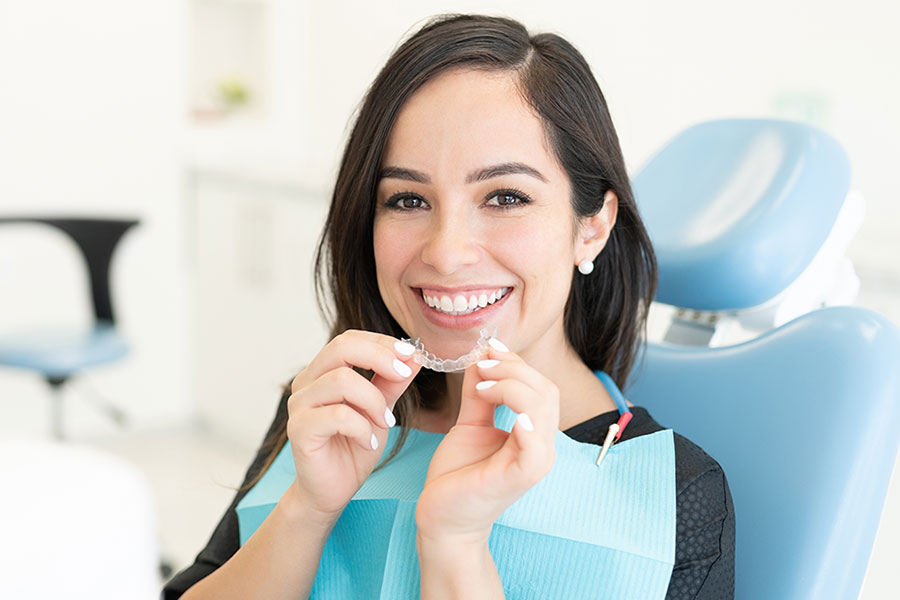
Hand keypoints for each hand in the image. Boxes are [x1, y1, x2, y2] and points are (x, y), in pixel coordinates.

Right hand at [286, 330, 421, 520]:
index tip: (411, 355)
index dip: (381, 343)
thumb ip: (392, 383)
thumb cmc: (353, 447)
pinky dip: (362, 428)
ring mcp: (299, 405)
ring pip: (341, 381)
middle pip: (341, 348)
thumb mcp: (380, 410)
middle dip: (379, 357)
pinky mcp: (299, 429)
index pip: (349, 340)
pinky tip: (370, 443)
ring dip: (374, 401)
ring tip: (386, 423)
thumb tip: (415, 356)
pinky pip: (337, 416)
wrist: (332, 490)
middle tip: (404, 375)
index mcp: (323, 372)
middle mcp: (306, 383)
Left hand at [414, 339, 559, 542]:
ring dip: (512, 386)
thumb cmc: (458, 475)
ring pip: (542, 408)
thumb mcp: (470, 424)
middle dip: (513, 369)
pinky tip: (503, 406)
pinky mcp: (520, 477)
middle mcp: (541, 446)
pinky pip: (535, 446)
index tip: (488, 349)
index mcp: (533, 433)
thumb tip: (482, 358)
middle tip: (482, 365)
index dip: (516, 362)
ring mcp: (535, 462)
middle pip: (545, 391)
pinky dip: (525, 421)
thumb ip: (480, 394)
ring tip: (483, 385)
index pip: (540, 386)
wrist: (442, 517)